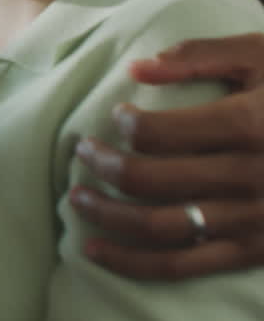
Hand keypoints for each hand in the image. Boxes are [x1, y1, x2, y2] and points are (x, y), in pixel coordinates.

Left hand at [71, 33, 263, 279]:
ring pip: (158, 226)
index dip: (125, 124)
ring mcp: (253, 220)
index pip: (159, 133)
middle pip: (150, 179)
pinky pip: (183, 265)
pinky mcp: (254, 251)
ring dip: (106, 215)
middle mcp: (250, 177)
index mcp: (249, 125)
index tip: (116, 116)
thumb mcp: (263, 56)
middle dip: (103, 165)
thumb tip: (136, 68)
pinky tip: (94, 250)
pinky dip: (132, 263)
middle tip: (82, 151)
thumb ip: (199, 55)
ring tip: (76, 197)